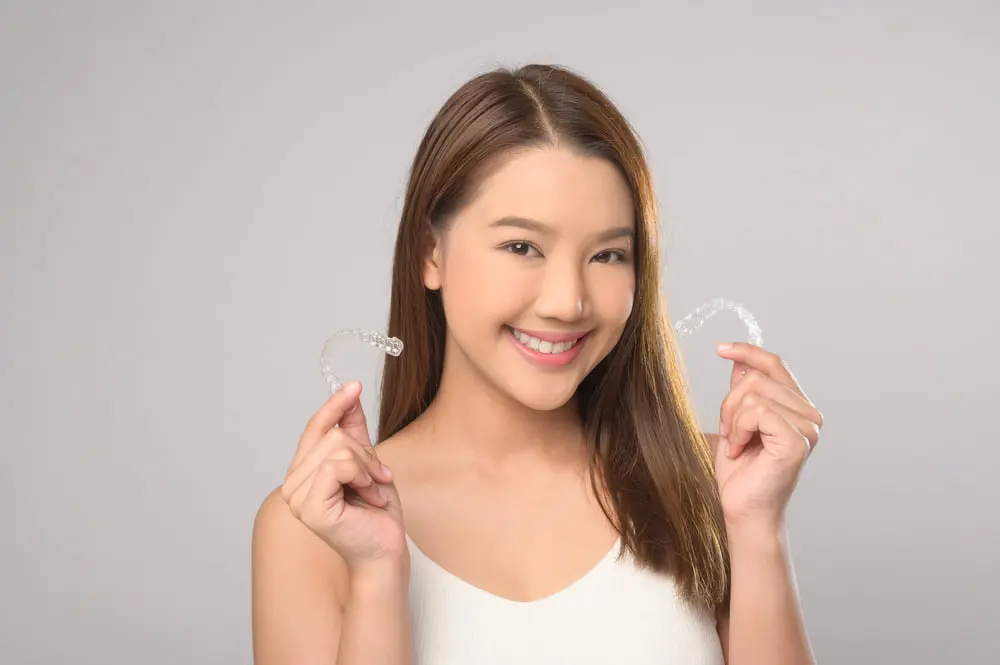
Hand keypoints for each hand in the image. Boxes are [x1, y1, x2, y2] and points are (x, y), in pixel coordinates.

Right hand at [281, 381, 406, 568]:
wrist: (385, 549)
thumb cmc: (376, 513)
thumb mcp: (367, 462)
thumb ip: (354, 431)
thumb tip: (350, 394)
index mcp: (303, 472)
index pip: (315, 428)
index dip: (335, 405)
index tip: (355, 385)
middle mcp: (293, 483)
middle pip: (331, 434)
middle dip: (365, 452)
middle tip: (378, 477)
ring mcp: (296, 497)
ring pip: (337, 448)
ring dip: (366, 466)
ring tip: (373, 490)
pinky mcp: (309, 507)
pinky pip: (338, 467)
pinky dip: (361, 476)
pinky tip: (368, 496)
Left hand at [713, 343, 823, 525]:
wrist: (743, 510)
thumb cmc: (741, 472)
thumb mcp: (737, 421)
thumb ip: (744, 391)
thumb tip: (740, 359)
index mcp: (798, 407)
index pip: (775, 364)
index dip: (748, 351)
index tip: (721, 348)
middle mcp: (810, 415)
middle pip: (757, 377)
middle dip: (730, 403)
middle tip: (728, 433)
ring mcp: (808, 428)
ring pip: (753, 393)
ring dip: (732, 419)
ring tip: (736, 444)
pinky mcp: (797, 441)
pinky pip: (757, 411)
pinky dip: (739, 429)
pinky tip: (740, 450)